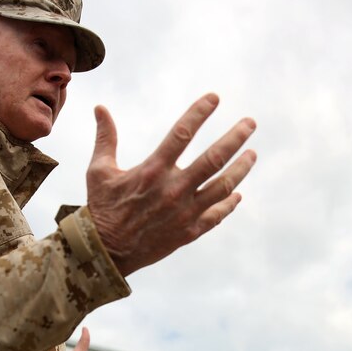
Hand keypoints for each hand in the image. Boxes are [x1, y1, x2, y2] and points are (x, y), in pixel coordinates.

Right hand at [86, 94, 256, 276]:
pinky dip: (229, 204)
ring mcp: (185, 212)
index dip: (200, 112)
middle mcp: (173, 189)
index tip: (215, 98)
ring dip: (241, 169)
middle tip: (250, 123)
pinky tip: (237, 193)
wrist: (105, 252)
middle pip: (214, 159)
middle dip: (235, 138)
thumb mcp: (99, 170)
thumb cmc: (101, 207)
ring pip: (222, 187)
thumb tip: (100, 108)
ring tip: (252, 154)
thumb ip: (106, 138)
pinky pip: (216, 215)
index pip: (182, 133)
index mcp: (153, 170)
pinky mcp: (189, 232)